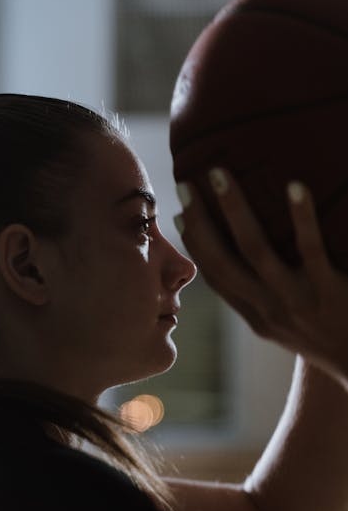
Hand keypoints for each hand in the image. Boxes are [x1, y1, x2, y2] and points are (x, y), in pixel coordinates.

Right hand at [175, 167, 347, 382]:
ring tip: (220, 174)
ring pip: (255, 250)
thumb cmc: (329, 336)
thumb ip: (265, 300)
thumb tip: (247, 261)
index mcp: (257, 317)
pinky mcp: (329, 291)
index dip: (194, 246)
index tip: (179, 216)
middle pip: (222, 261)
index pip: (215, 278)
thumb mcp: (288, 327)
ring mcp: (297, 301)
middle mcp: (269, 310)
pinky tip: (294, 185)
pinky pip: (311, 249)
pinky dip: (300, 217)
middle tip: (186, 184)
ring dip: (234, 209)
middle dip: (199, 222)